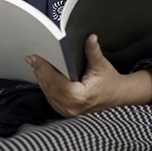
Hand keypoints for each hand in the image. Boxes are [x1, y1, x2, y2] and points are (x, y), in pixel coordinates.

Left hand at [26, 34, 151, 117]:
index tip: (34, 58)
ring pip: (49, 94)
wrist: (120, 98)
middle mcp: (72, 107)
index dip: (43, 68)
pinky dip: (47, 87)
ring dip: (41, 79)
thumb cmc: (111, 83)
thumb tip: (90, 38)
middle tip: (31, 59)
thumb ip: (93, 52)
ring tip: (34, 65)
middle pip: (49, 88)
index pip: (55, 81)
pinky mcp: (67, 112)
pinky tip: (42, 77)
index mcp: (80, 97)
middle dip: (39, 72)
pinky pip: (52, 99)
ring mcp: (69, 112)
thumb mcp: (102, 66)